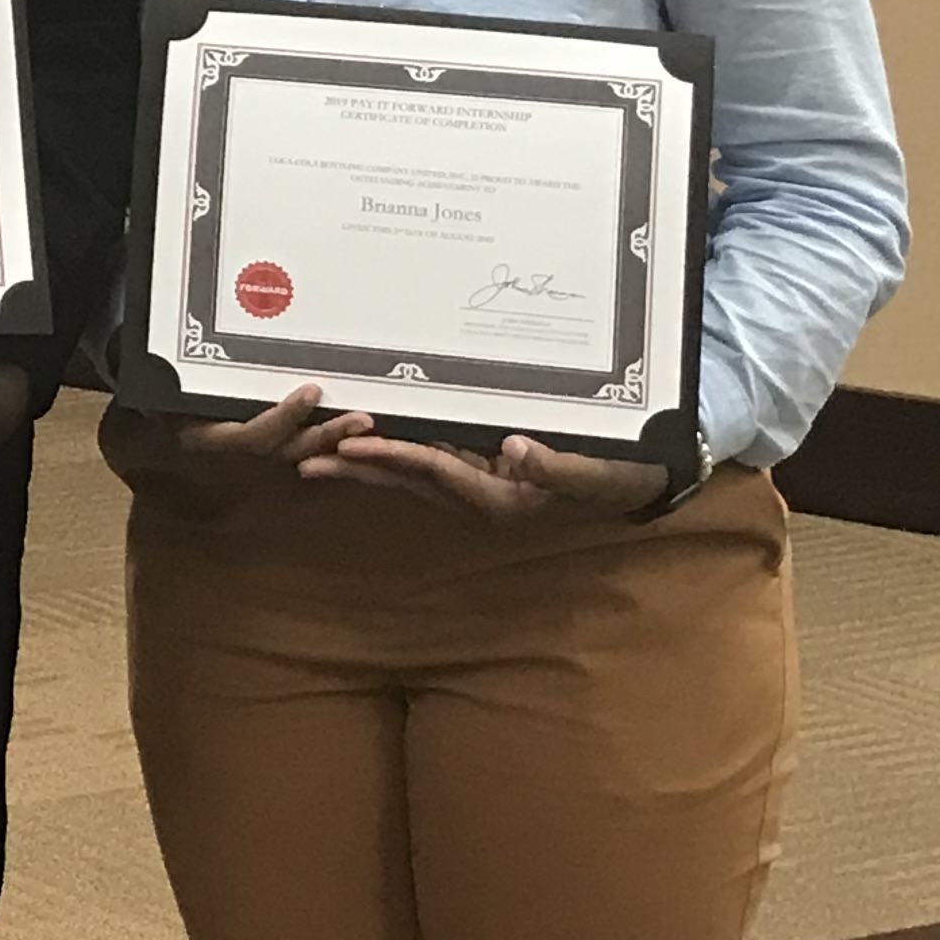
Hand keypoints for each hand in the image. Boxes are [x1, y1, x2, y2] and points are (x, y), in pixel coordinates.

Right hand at [137, 386, 374, 511]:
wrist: (168, 453)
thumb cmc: (168, 414)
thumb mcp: (165, 401)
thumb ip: (177, 390)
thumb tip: (176, 357)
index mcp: (209, 446)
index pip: (253, 438)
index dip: (284, 417)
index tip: (312, 391)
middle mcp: (236, 468)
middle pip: (289, 454)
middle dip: (325, 436)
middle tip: (361, 418)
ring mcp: (256, 479)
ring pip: (303, 463)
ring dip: (335, 447)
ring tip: (366, 426)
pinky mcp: (273, 482)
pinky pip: (308, 474)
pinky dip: (334, 463)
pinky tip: (360, 450)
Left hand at [306, 428, 672, 521]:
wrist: (637, 485)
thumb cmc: (618, 476)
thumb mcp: (594, 472)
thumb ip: (556, 465)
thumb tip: (514, 448)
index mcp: (500, 499)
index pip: (434, 471)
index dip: (392, 456)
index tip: (350, 444)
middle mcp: (480, 498)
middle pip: (406, 479)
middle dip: (356, 468)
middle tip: (302, 459)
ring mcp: (478, 489)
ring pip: (410, 473)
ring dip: (366, 463)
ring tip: (316, 452)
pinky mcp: (482, 474)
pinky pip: (428, 463)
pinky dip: (395, 452)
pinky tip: (367, 440)